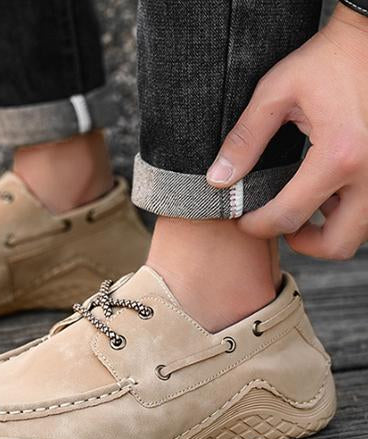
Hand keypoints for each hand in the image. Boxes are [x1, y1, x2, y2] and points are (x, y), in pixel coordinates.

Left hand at [206, 4, 367, 259]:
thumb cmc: (326, 60)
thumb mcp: (276, 93)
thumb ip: (244, 140)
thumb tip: (217, 180)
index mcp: (340, 155)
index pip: (288, 216)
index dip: (258, 227)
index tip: (243, 221)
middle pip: (337, 244)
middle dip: (303, 243)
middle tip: (280, 223)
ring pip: (358, 233)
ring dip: (328, 230)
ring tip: (302, 205)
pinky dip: (347, 213)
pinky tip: (326, 191)